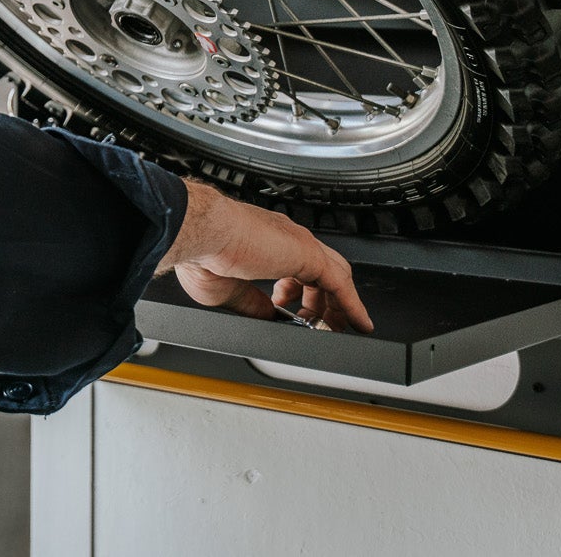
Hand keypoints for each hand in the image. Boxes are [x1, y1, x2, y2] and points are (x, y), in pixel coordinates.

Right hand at [156, 179, 374, 331]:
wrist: (201, 231)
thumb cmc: (202, 252)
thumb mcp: (227, 290)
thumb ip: (251, 303)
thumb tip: (267, 316)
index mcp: (263, 242)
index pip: (295, 268)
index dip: (296, 294)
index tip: (290, 312)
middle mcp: (285, 239)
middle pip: (320, 272)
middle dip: (320, 302)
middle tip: (315, 325)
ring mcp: (299, 244)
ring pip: (335, 276)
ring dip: (338, 306)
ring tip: (339, 330)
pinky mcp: (310, 255)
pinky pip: (342, 285)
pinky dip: (353, 306)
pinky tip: (359, 324)